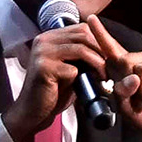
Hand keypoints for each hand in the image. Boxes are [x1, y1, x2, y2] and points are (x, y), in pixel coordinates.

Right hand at [0, 26, 100, 141]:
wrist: (33, 113)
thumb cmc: (53, 92)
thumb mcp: (69, 68)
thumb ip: (81, 54)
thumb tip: (106, 48)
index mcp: (49, 37)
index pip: (81, 28)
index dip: (99, 42)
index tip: (109, 58)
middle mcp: (44, 40)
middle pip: (83, 35)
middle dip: (101, 52)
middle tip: (109, 69)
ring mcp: (42, 53)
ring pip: (81, 50)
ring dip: (97, 65)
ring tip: (103, 78)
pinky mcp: (43, 68)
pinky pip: (73, 69)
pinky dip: (83, 79)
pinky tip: (85, 87)